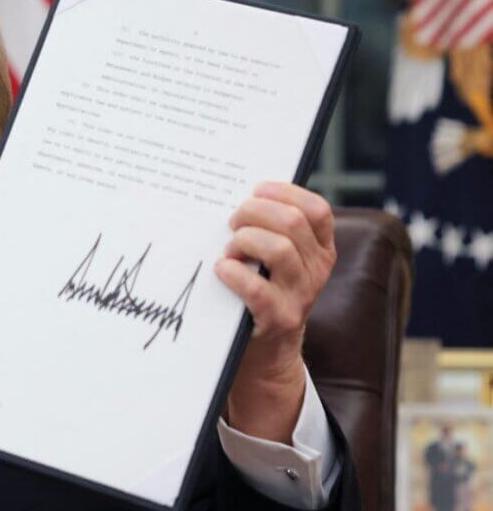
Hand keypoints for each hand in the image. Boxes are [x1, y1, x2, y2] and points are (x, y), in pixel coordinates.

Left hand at [214, 182, 336, 443]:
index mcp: (321, 250)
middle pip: (292, 223)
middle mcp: (317, 270)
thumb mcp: (277, 262)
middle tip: (232, 221)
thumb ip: (271, 231)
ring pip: (278, 249)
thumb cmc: (262, 292)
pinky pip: (257, 288)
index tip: (257, 190)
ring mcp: (300, 295)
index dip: (285, 193)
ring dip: (244, 241)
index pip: (317, 210)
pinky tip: (222, 269)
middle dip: (254, 212)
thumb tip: (240, 196)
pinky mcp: (278, 319)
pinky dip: (233, 273)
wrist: (266, 353)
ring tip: (229, 250)